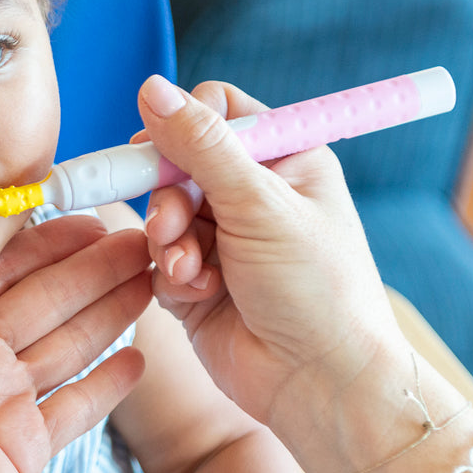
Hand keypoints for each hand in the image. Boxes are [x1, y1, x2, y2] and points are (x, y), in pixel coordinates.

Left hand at [0, 213, 149, 472]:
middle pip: (42, 298)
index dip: (40, 239)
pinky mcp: (23, 446)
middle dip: (90, 267)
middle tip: (140, 237)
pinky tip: (141, 355)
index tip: (81, 208)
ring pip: (67, 341)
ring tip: (154, 276)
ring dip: (110, 309)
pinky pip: (75, 406)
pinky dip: (107, 384)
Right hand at [134, 75, 401, 434]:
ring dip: (168, 240)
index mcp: (286, 159)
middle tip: (173, 226)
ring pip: (161, 212)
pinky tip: (199, 294)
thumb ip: (201, 146)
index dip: (186, 127)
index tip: (166, 152)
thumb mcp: (260, 205)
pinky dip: (171, 274)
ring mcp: (223, 239)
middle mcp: (253, 195)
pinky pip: (158, 258)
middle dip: (170, 196)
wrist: (320, 385)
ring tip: (190, 270)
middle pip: (178, 163)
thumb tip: (152, 88)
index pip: (218, 111)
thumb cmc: (317, 290)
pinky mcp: (197, 282)